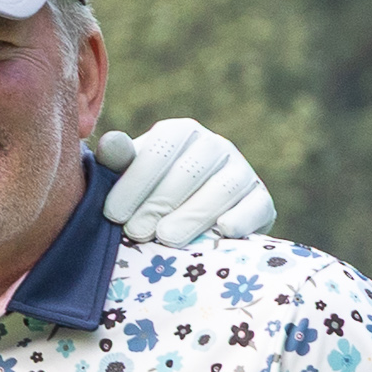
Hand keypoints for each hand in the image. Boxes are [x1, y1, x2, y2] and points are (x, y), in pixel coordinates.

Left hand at [99, 118, 277, 245]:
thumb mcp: (127, 174)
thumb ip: (117, 161)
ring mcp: (242, 171)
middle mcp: (215, 145)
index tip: (113, 214)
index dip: (135, 182)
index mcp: (181, 132)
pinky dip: (242, 218)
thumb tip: (110, 145)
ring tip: (166, 239)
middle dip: (159, 203)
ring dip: (194, 214)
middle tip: (136, 232)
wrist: (188, 217)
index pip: (160, 150)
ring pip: (223, 187)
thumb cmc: (148, 192)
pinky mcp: (260, 199)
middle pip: (190, 170)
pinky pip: (256, 205)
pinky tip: (222, 232)